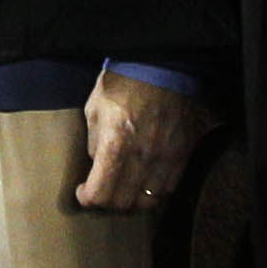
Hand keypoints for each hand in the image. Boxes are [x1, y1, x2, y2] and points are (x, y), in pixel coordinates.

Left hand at [77, 70, 209, 211]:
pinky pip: (169, 187)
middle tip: (101, 193)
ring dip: (132, 201)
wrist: (160, 64)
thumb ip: (94, 143)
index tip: (83, 192)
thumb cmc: (122, 82)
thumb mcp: (94, 109)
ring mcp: (166, 156)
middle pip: (123, 203)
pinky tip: (145, 181)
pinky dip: (154, 191)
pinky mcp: (183, 152)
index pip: (100, 193)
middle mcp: (143, 156)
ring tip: (124, 190)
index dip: (87, 198)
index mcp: (116, 144)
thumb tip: (97, 165)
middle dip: (107, 203)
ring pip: (149, 201)